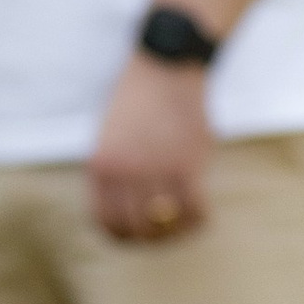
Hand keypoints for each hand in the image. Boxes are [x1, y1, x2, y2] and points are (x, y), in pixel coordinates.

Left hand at [88, 53, 213, 243]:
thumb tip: (131, 214)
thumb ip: (115, 173)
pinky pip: (195, 209)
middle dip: (151, 238)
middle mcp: (124, 172)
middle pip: (136, 229)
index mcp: (101, 166)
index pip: (105, 222)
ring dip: (177, 232)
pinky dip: (200, 220)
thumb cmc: (138, 99)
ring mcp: (155, 169)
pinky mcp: (187, 163)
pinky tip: (202, 216)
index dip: (122, 237)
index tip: (137, 236)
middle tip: (165, 232)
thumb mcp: (110, 137)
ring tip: (185, 226)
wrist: (165, 65)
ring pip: (166, 224)